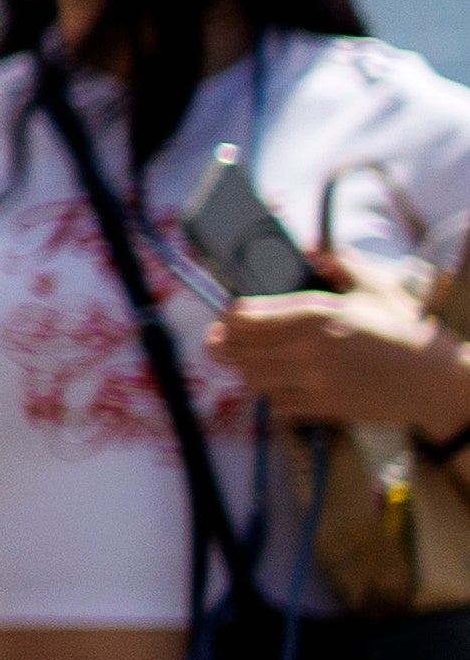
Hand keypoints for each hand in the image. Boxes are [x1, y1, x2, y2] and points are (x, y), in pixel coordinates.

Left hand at [228, 275, 469, 445]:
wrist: (439, 381)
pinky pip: (277, 405)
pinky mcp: (325, 408)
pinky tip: (279, 383)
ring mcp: (316, 382)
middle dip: (223, 342)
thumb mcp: (376, 287)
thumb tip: (313, 251)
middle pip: (237, 349)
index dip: (227, 315)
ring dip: (245, 368)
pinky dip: (271, 395)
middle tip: (221, 339)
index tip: (227, 314)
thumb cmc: (407, 331)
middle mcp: (310, 349)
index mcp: (318, 314)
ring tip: (249, 359)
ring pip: (252, 378)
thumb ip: (341, 264)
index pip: (244, 316)